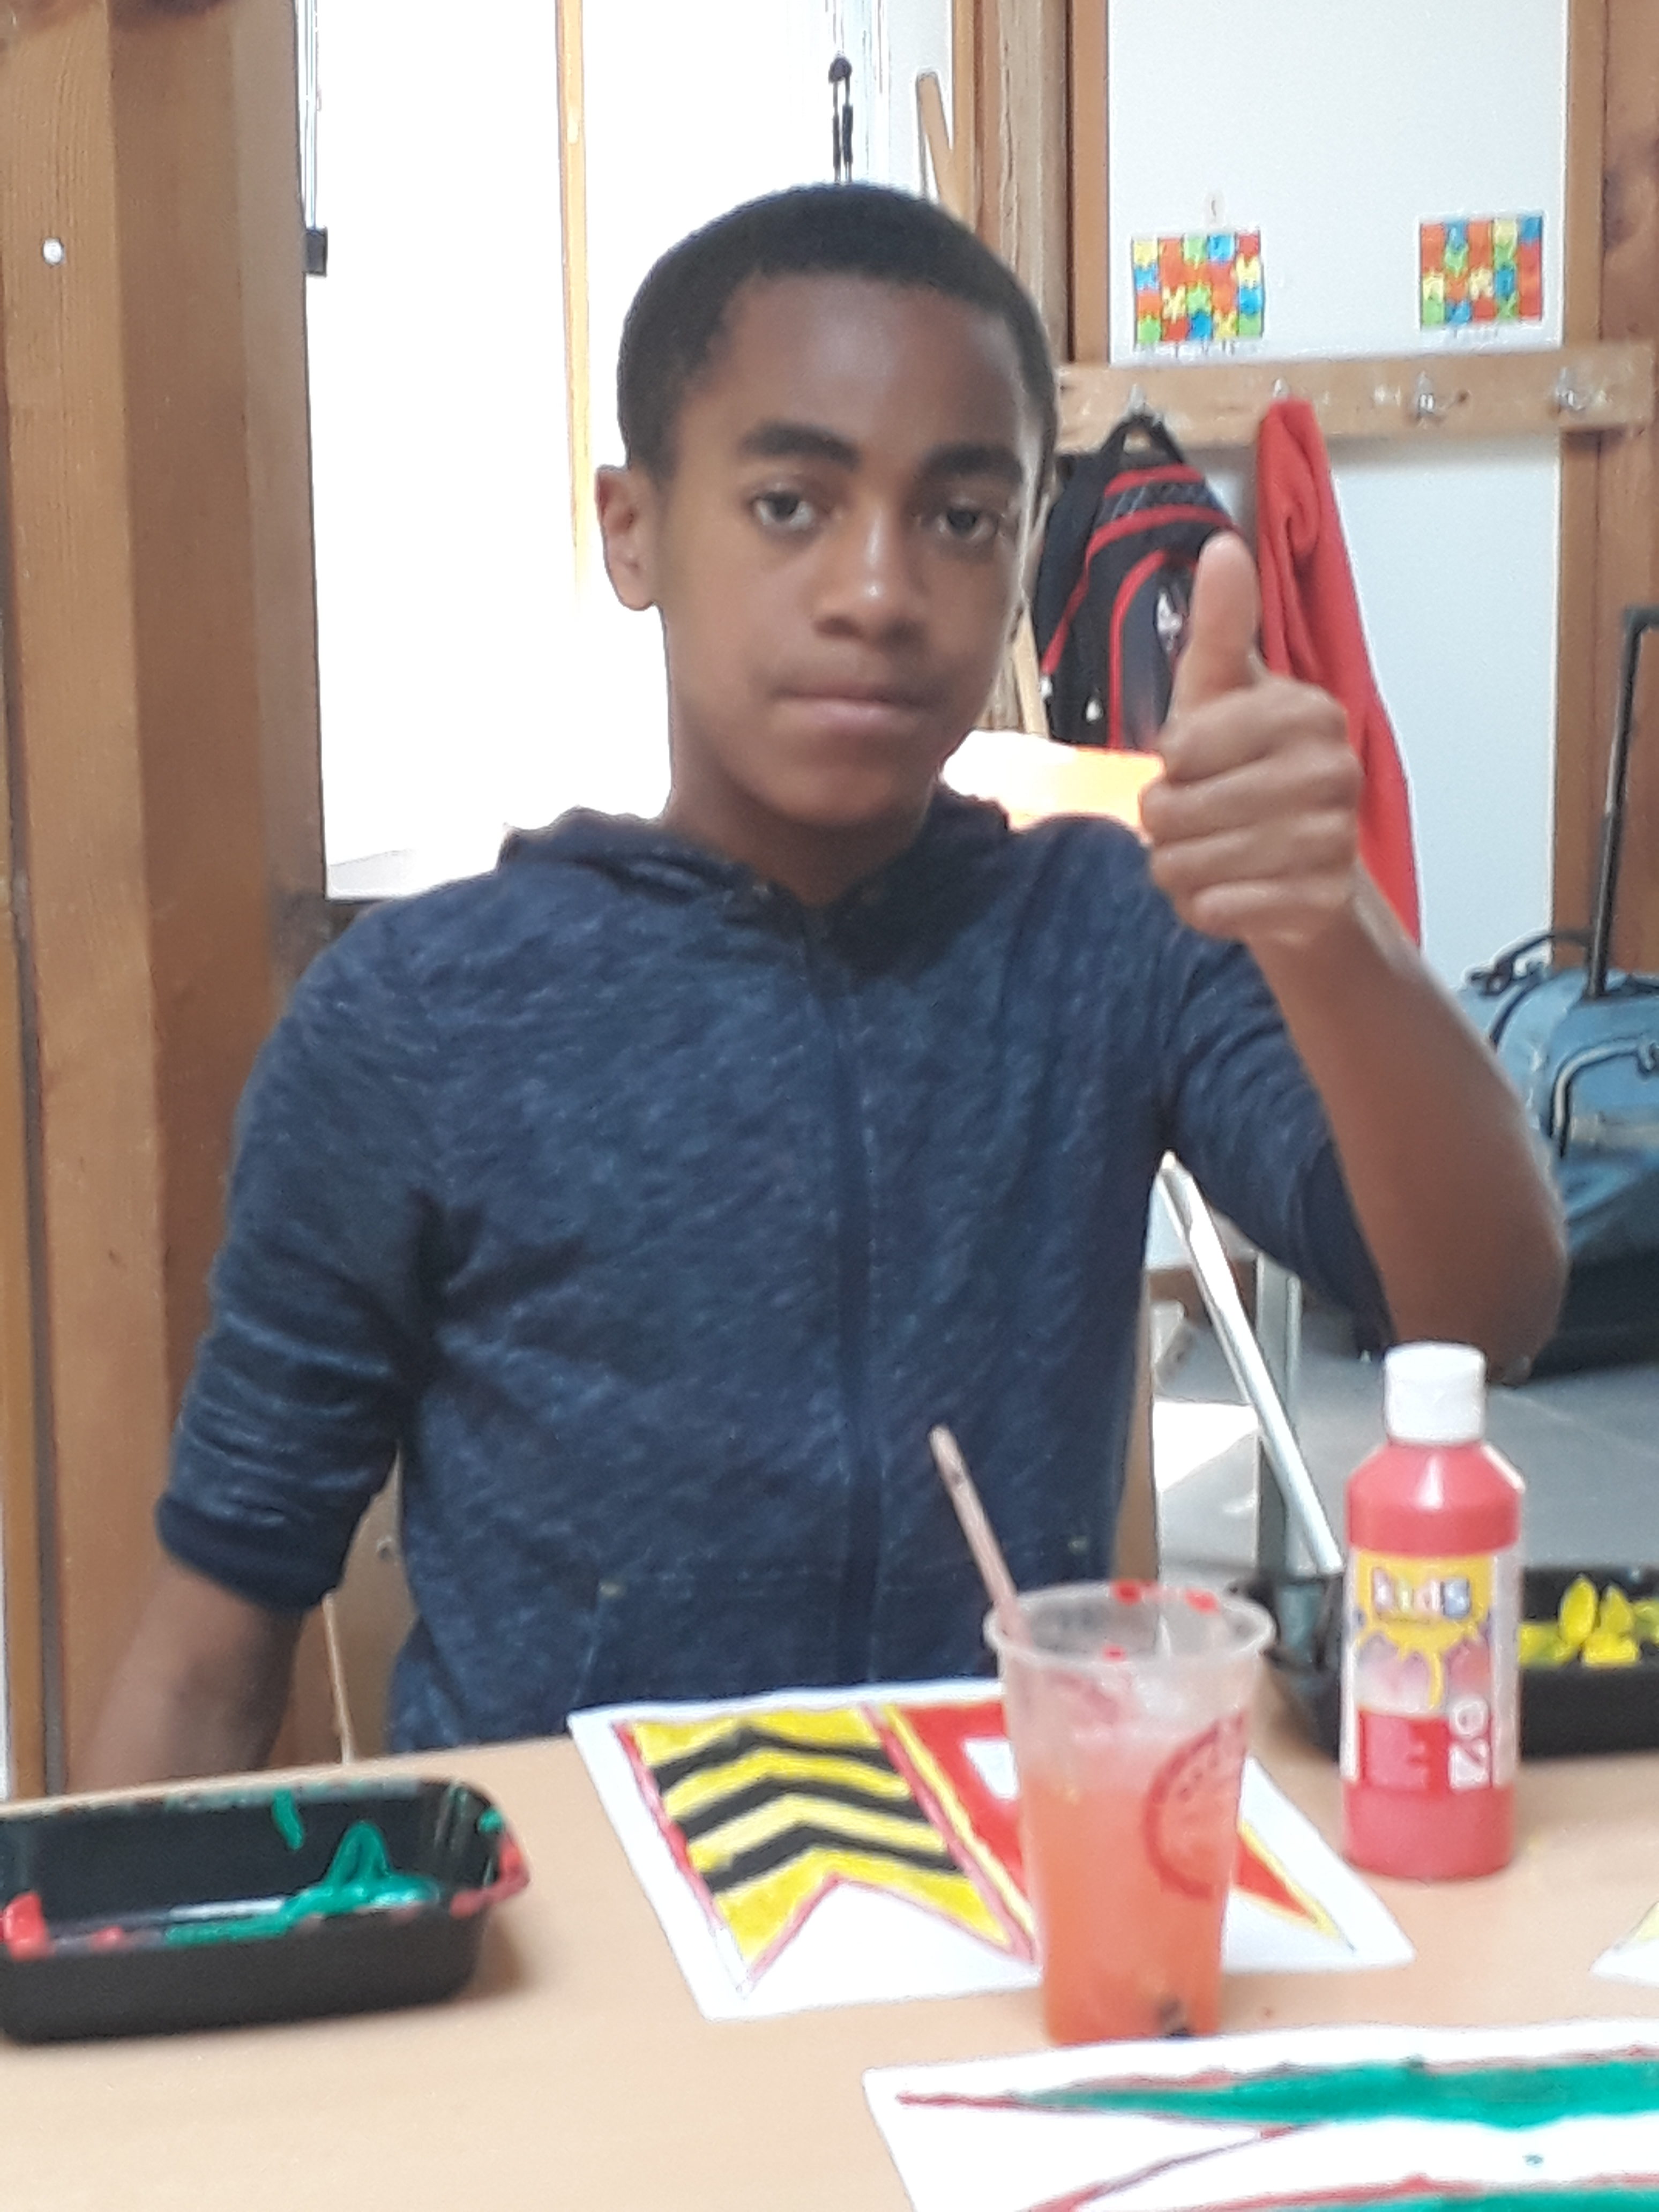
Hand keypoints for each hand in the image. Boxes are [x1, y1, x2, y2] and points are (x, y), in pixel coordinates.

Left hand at [1138, 533, 1361, 953]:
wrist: (1305, 874)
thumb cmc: (1249, 772)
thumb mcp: (1225, 697)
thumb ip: (1222, 630)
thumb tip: (1222, 548)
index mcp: (1307, 712)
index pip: (1181, 747)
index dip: (1167, 765)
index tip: (1193, 765)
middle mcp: (1332, 771)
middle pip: (1176, 809)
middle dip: (1163, 823)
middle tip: (1193, 820)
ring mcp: (1333, 840)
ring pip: (1190, 864)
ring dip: (1177, 868)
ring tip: (1207, 855)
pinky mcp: (1322, 903)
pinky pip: (1219, 909)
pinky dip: (1203, 908)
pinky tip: (1228, 893)